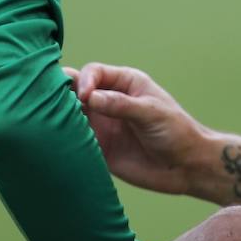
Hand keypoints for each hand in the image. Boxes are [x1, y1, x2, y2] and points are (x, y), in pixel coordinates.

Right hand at [65, 62, 208, 195]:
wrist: (187, 167)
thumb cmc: (177, 131)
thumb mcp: (152, 113)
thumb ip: (121, 104)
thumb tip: (89, 97)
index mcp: (123, 83)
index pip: (92, 72)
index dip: (83, 81)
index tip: (85, 96)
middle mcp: (108, 101)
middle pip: (75, 90)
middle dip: (62, 93)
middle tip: (53, 104)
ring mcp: (102, 125)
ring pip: (71, 116)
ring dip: (60, 118)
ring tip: (52, 125)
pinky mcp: (99, 149)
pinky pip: (75, 142)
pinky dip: (65, 142)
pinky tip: (60, 145)